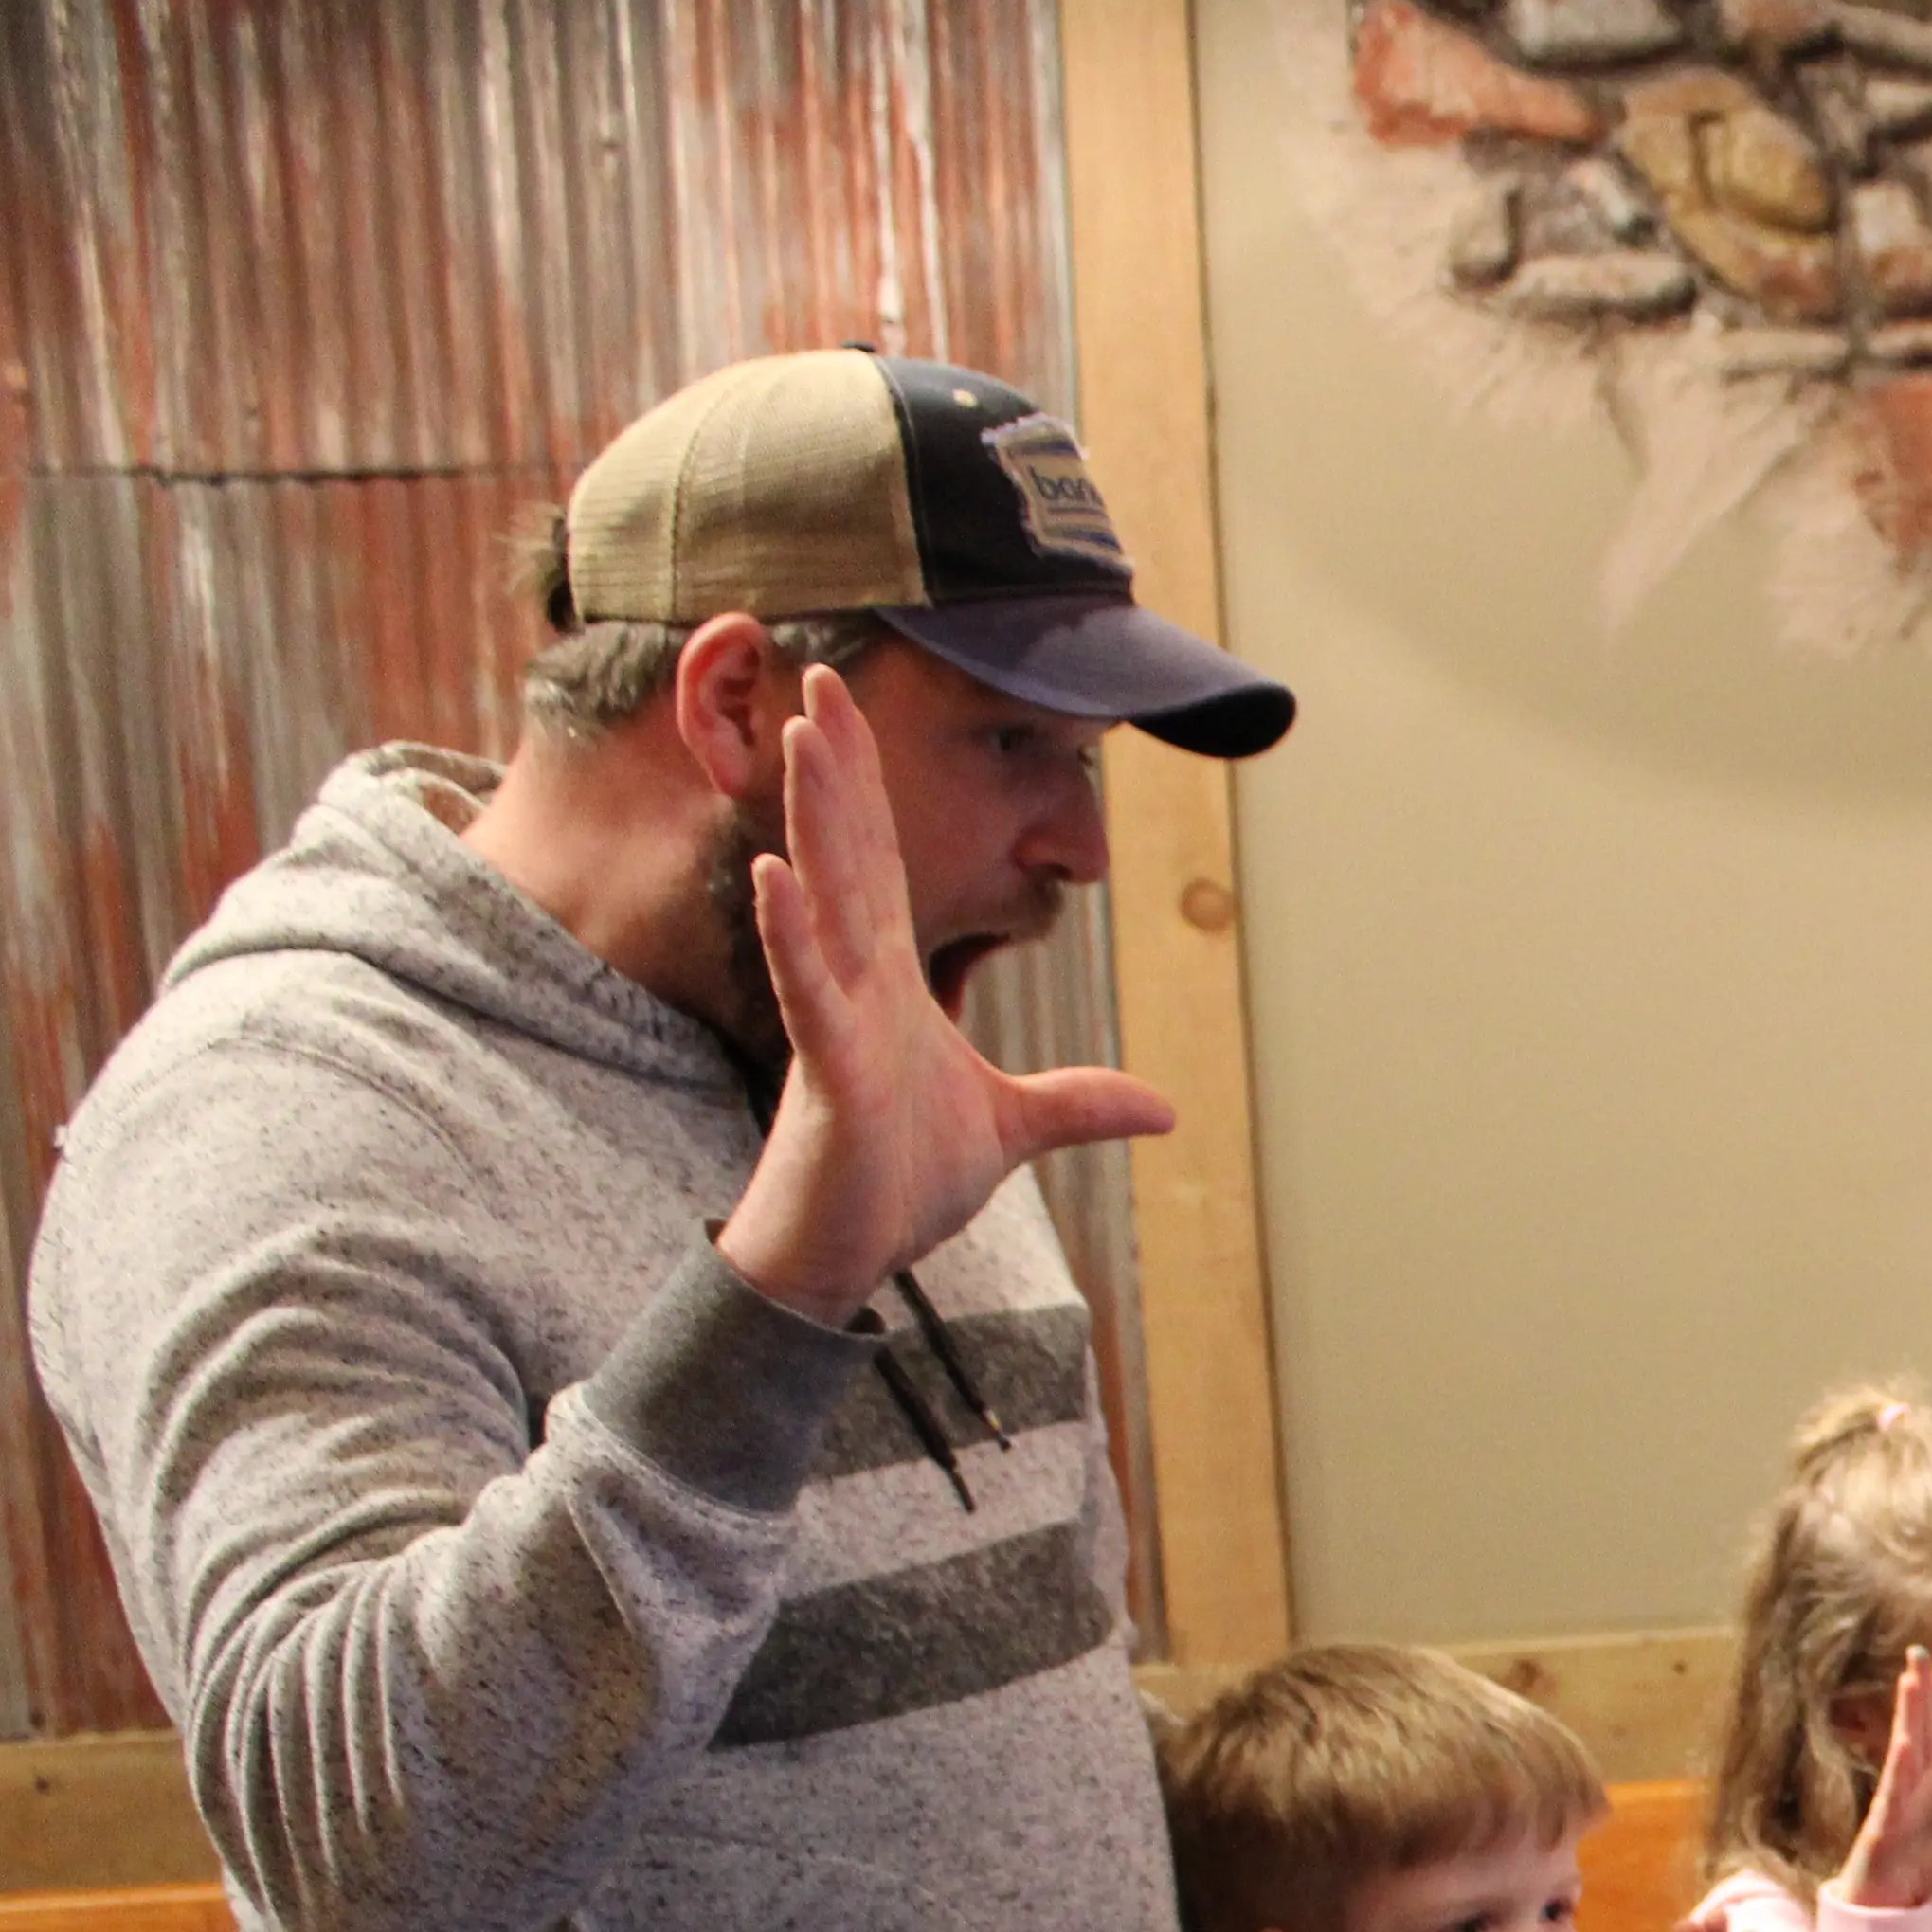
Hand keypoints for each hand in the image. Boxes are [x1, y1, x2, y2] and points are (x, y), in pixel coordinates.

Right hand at [712, 660, 1169, 1322]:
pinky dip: (789, 933)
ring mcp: (833, 1018)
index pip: (879, 861)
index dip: (869, 785)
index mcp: (888, 980)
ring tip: (796, 738)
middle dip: (835, 767)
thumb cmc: (899, 1181)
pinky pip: (805, 989)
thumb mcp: (1008, 1129)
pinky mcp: (825, 1071)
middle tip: (820, 677)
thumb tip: (1160, 1107)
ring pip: (821, 900)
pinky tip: (772, 873)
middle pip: (846, 853)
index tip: (849, 710)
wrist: (849, 1254)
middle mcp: (854, 981)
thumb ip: (1077, 1104)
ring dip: (810, 820)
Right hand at [1839, 1655, 1931, 1914]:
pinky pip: (1894, 1791)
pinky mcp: (1886, 1823)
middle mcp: (1921, 1783)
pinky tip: (1903, 1744)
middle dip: (1921, 1689)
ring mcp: (1902, 1799)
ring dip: (1908, 1715)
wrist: (1896, 1901)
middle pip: (1922, 1727)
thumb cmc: (1931, 1870)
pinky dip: (1899, 1769)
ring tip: (1908, 1680)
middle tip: (1917, 1650)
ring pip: (1905, 1748)